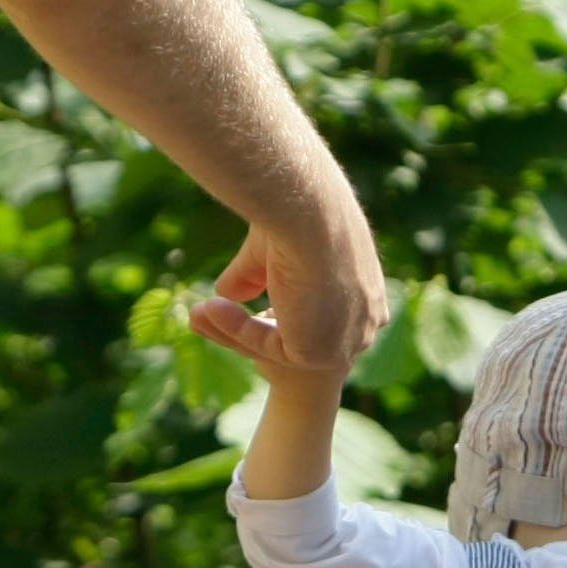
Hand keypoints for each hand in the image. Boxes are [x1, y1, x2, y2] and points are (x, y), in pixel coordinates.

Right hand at [189, 196, 388, 377]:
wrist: (311, 212)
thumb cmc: (301, 214)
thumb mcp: (275, 249)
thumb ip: (253, 274)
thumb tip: (225, 292)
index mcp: (366, 292)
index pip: (322, 312)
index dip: (282, 308)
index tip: (250, 297)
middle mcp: (362, 323)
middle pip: (301, 333)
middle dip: (256, 327)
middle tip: (214, 313)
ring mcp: (343, 343)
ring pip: (282, 344)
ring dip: (238, 329)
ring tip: (200, 312)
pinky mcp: (316, 355)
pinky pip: (268, 347)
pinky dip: (237, 330)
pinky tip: (210, 309)